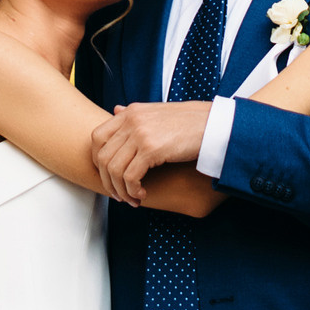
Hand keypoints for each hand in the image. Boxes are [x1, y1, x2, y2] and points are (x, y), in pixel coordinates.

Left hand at [88, 102, 212, 203]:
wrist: (213, 124)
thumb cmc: (188, 122)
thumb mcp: (156, 113)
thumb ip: (134, 115)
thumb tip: (115, 111)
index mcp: (130, 112)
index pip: (97, 137)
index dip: (98, 161)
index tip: (108, 176)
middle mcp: (131, 120)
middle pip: (102, 156)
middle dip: (107, 181)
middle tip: (119, 194)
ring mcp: (140, 133)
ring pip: (114, 169)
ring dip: (120, 190)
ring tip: (132, 198)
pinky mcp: (151, 149)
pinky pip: (130, 176)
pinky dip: (132, 190)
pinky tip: (142, 194)